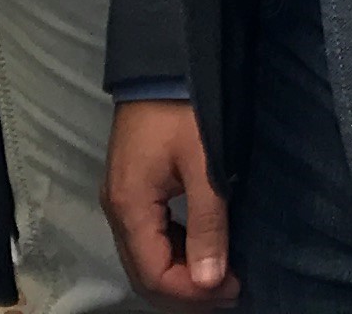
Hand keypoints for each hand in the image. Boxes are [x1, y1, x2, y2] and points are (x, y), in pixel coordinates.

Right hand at [104, 98, 239, 305]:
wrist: (163, 61)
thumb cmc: (185, 109)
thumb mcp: (204, 165)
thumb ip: (207, 224)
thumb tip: (210, 282)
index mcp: (130, 207)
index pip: (155, 275)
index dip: (193, 292)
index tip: (233, 286)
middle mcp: (117, 209)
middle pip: (145, 272)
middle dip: (186, 290)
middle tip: (230, 287)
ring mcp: (121, 197)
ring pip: (145, 257)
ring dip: (181, 273)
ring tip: (221, 272)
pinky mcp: (131, 186)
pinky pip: (147, 236)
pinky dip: (174, 251)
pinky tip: (202, 247)